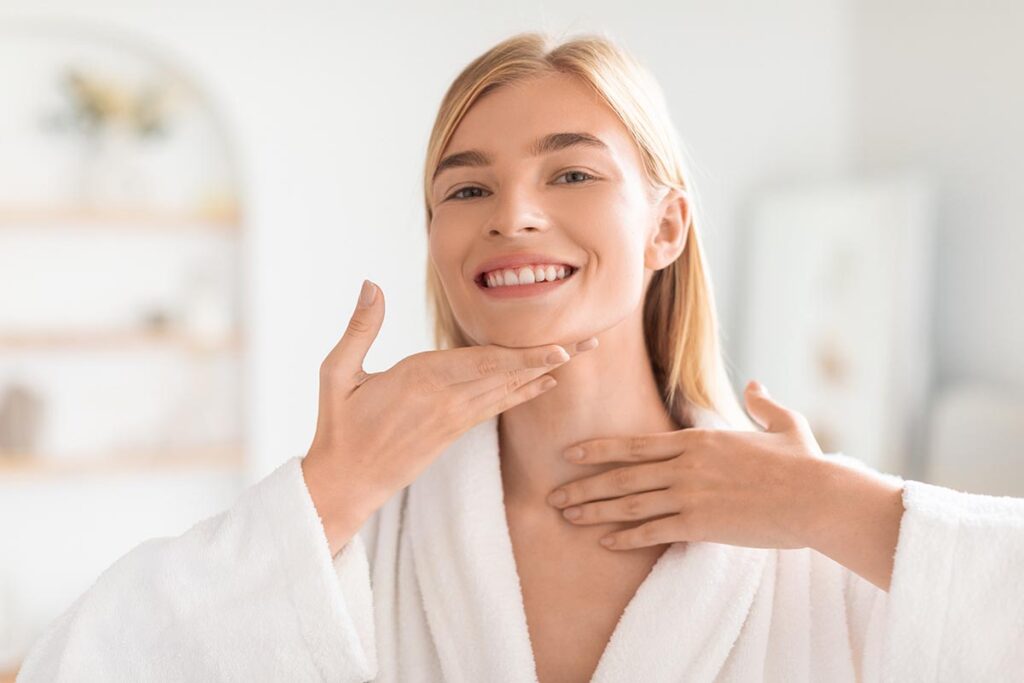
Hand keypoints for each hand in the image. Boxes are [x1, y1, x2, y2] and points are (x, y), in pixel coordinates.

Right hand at [303, 279, 598, 554]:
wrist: (347, 483)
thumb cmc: (339, 426)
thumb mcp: (337, 374)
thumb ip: (360, 327)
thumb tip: (370, 283)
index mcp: (421, 380)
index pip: (483, 364)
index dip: (526, 356)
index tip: (561, 348)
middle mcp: (448, 400)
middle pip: (508, 374)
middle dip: (552, 357)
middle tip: (592, 342)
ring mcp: (455, 418)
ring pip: (509, 390)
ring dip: (545, 371)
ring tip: (579, 355)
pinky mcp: (455, 431)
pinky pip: (497, 406)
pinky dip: (524, 391)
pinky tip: (545, 382)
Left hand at [546, 381, 830, 551]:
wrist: (818, 498)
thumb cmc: (805, 463)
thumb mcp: (784, 424)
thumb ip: (763, 404)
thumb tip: (756, 385)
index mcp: (697, 440)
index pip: (635, 444)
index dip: (598, 449)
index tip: (569, 453)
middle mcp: (685, 466)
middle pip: (621, 475)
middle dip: (582, 484)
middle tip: (552, 493)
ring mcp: (690, 495)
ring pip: (629, 503)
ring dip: (594, 510)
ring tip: (566, 517)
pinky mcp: (700, 525)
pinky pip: (653, 532)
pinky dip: (626, 538)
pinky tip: (605, 543)